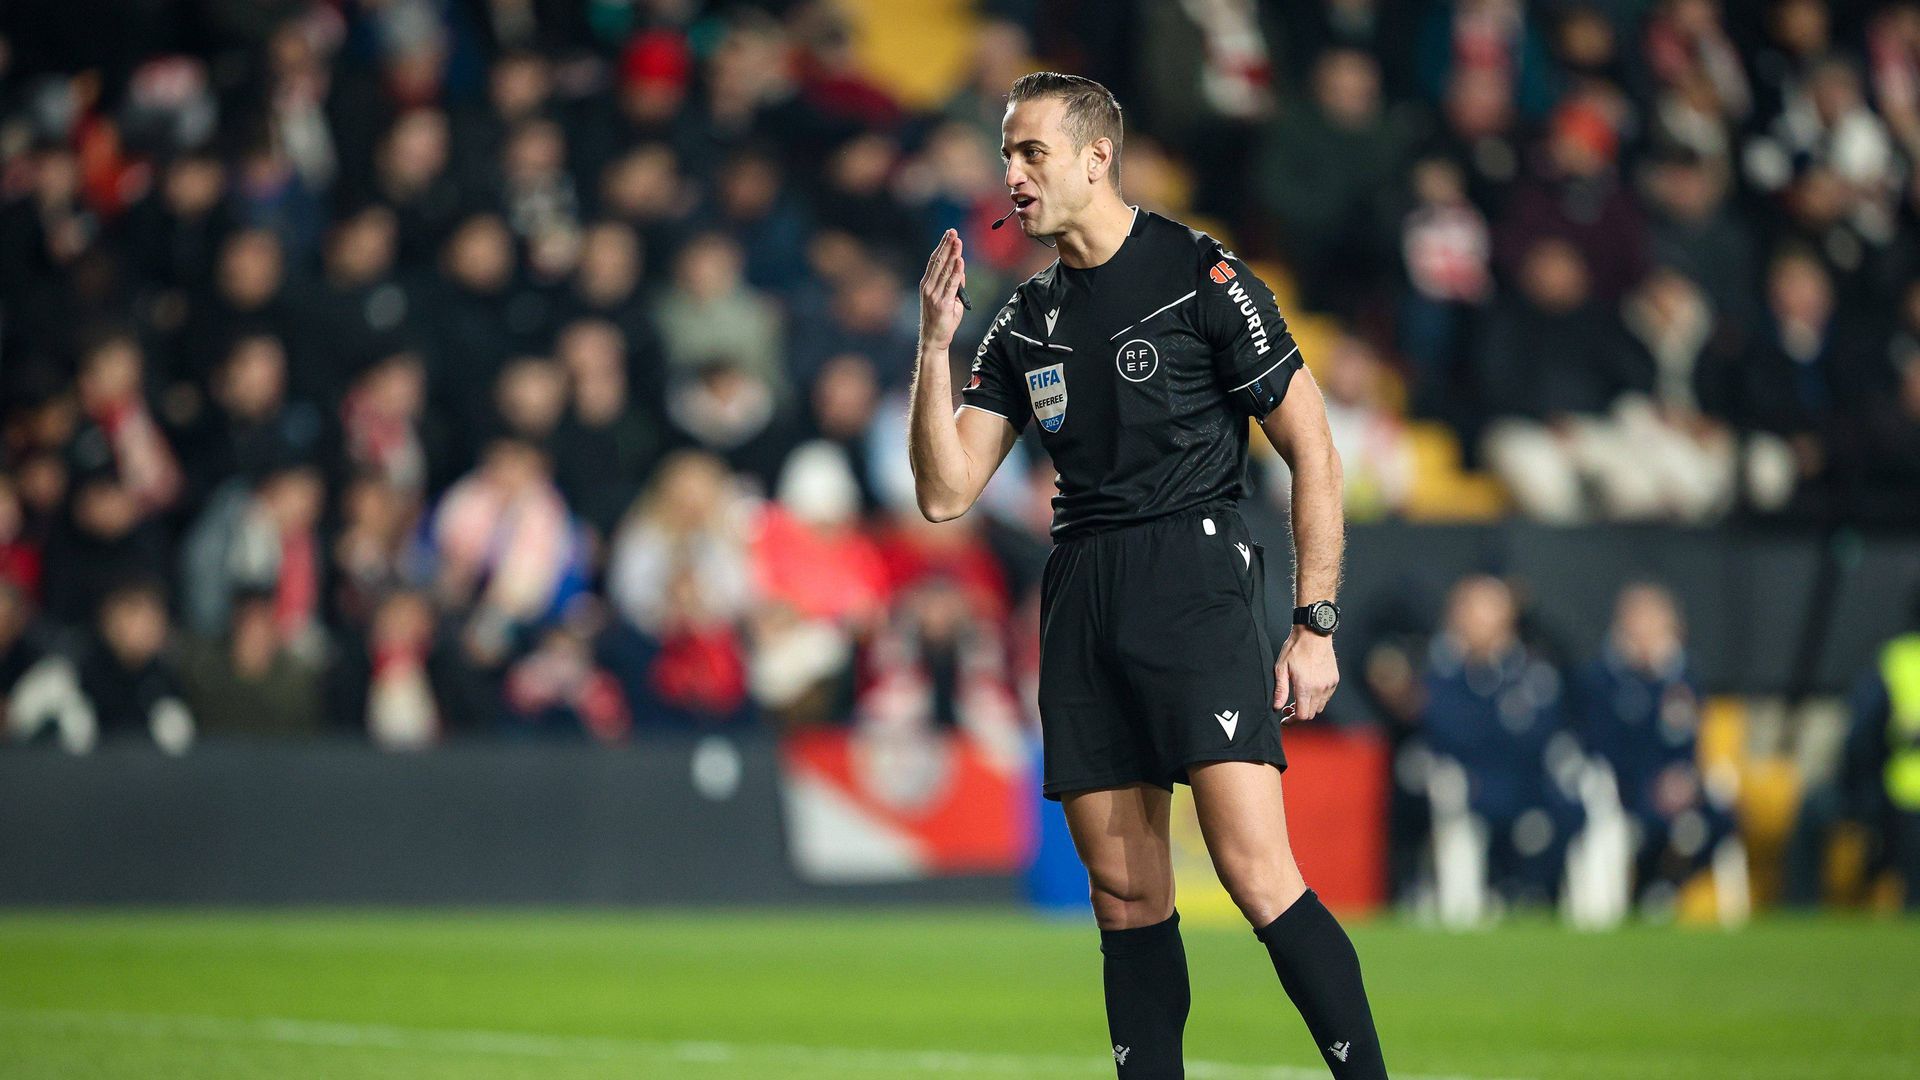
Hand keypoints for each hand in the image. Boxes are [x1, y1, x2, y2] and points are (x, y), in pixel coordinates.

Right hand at [918, 229, 966, 352]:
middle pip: (938, 261)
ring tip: (958, 241)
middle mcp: (928, 287)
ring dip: (952, 254)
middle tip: (953, 231)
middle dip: (946, 245)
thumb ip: (955, 285)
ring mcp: (934, 295)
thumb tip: (961, 270)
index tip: (949, 234)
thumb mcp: (949, 299)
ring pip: (944, 271)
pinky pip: (950, 285)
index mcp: (927, 284)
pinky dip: (956, 272)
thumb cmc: (942, 321)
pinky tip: (960, 261)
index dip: (942, 246)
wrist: (934, 340)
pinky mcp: (942, 304)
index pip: (935, 261)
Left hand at [1275, 628, 1338, 722]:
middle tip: (1287, 708)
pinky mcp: (1334, 680)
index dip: (1292, 721)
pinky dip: (1317, 699)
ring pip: (1319, 707)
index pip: (1301, 715)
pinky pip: (1326, 697)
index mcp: (1305, 687)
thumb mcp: (1281, 668)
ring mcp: (1329, 685)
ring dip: (1308, 707)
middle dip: (1298, 715)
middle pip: (1310, 714)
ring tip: (1298, 698)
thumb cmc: (1295, 649)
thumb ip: (1280, 690)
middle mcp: (1319, 689)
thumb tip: (1277, 707)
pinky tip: (1309, 689)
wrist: (1314, 633)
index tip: (1284, 720)